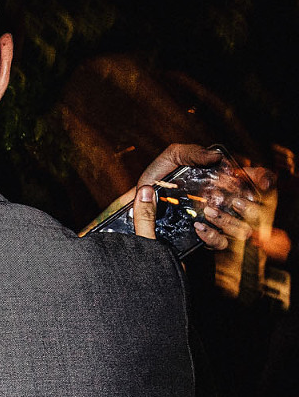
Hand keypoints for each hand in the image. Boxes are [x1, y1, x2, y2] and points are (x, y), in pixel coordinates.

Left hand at [133, 143, 275, 249]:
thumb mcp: (168, 161)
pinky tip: (198, 227)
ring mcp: (215, 222)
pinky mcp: (203, 240)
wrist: (133, 209)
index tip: (261, 181)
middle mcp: (223, 202)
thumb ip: (189, 153)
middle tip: (235, 200)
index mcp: (221, 180)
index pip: (254, 179)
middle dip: (248, 203)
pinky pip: (220, 243)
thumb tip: (216, 156)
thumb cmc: (153, 181)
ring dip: (229, 219)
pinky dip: (213, 236)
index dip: (263, 179)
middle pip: (254, 206)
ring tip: (209, 212)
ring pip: (242, 228)